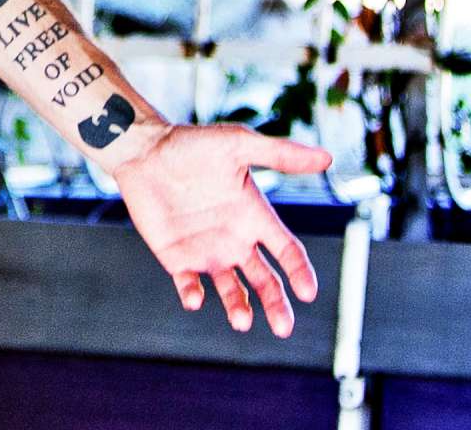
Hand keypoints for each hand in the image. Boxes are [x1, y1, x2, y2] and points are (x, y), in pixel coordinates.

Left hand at [108, 123, 331, 337]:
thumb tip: (328, 157)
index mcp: (255, 217)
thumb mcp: (238, 143)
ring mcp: (207, 251)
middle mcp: (236, 240)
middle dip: (276, 304)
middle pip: (266, 281)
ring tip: (241, 320)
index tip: (308, 291)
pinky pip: (189, 284)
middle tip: (283, 327)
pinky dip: (193, 294)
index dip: (299, 272)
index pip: (287, 251)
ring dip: (238, 306)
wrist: (143, 150)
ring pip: (232, 290)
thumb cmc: (191, 144)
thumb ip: (280, 153)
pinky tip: (195, 298)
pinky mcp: (177, 256)